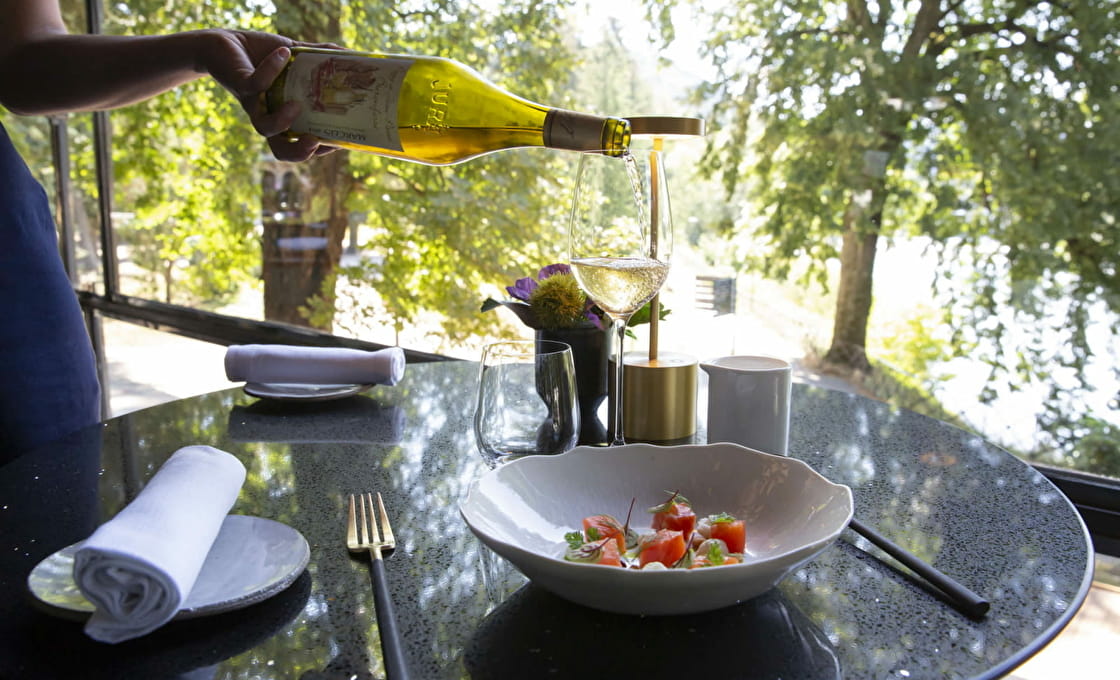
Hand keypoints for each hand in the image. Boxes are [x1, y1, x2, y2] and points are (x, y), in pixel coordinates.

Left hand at [202, 29, 337, 161]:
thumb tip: (350, 54)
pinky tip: (285, 52)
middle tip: (315, 142)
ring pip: (264, 128)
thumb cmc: (263, 55)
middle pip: (280, 150)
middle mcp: (268, 116)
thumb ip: (321, 56)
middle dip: (299, 153)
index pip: (300, 145)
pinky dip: (272, 69)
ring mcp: (254, 103)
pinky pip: (256, 84)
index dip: (318, 151)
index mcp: (284, 116)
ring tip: (296, 105)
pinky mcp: (240, 85)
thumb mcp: (296, 57)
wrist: (227, 43)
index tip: (337, 143)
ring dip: (282, 121)